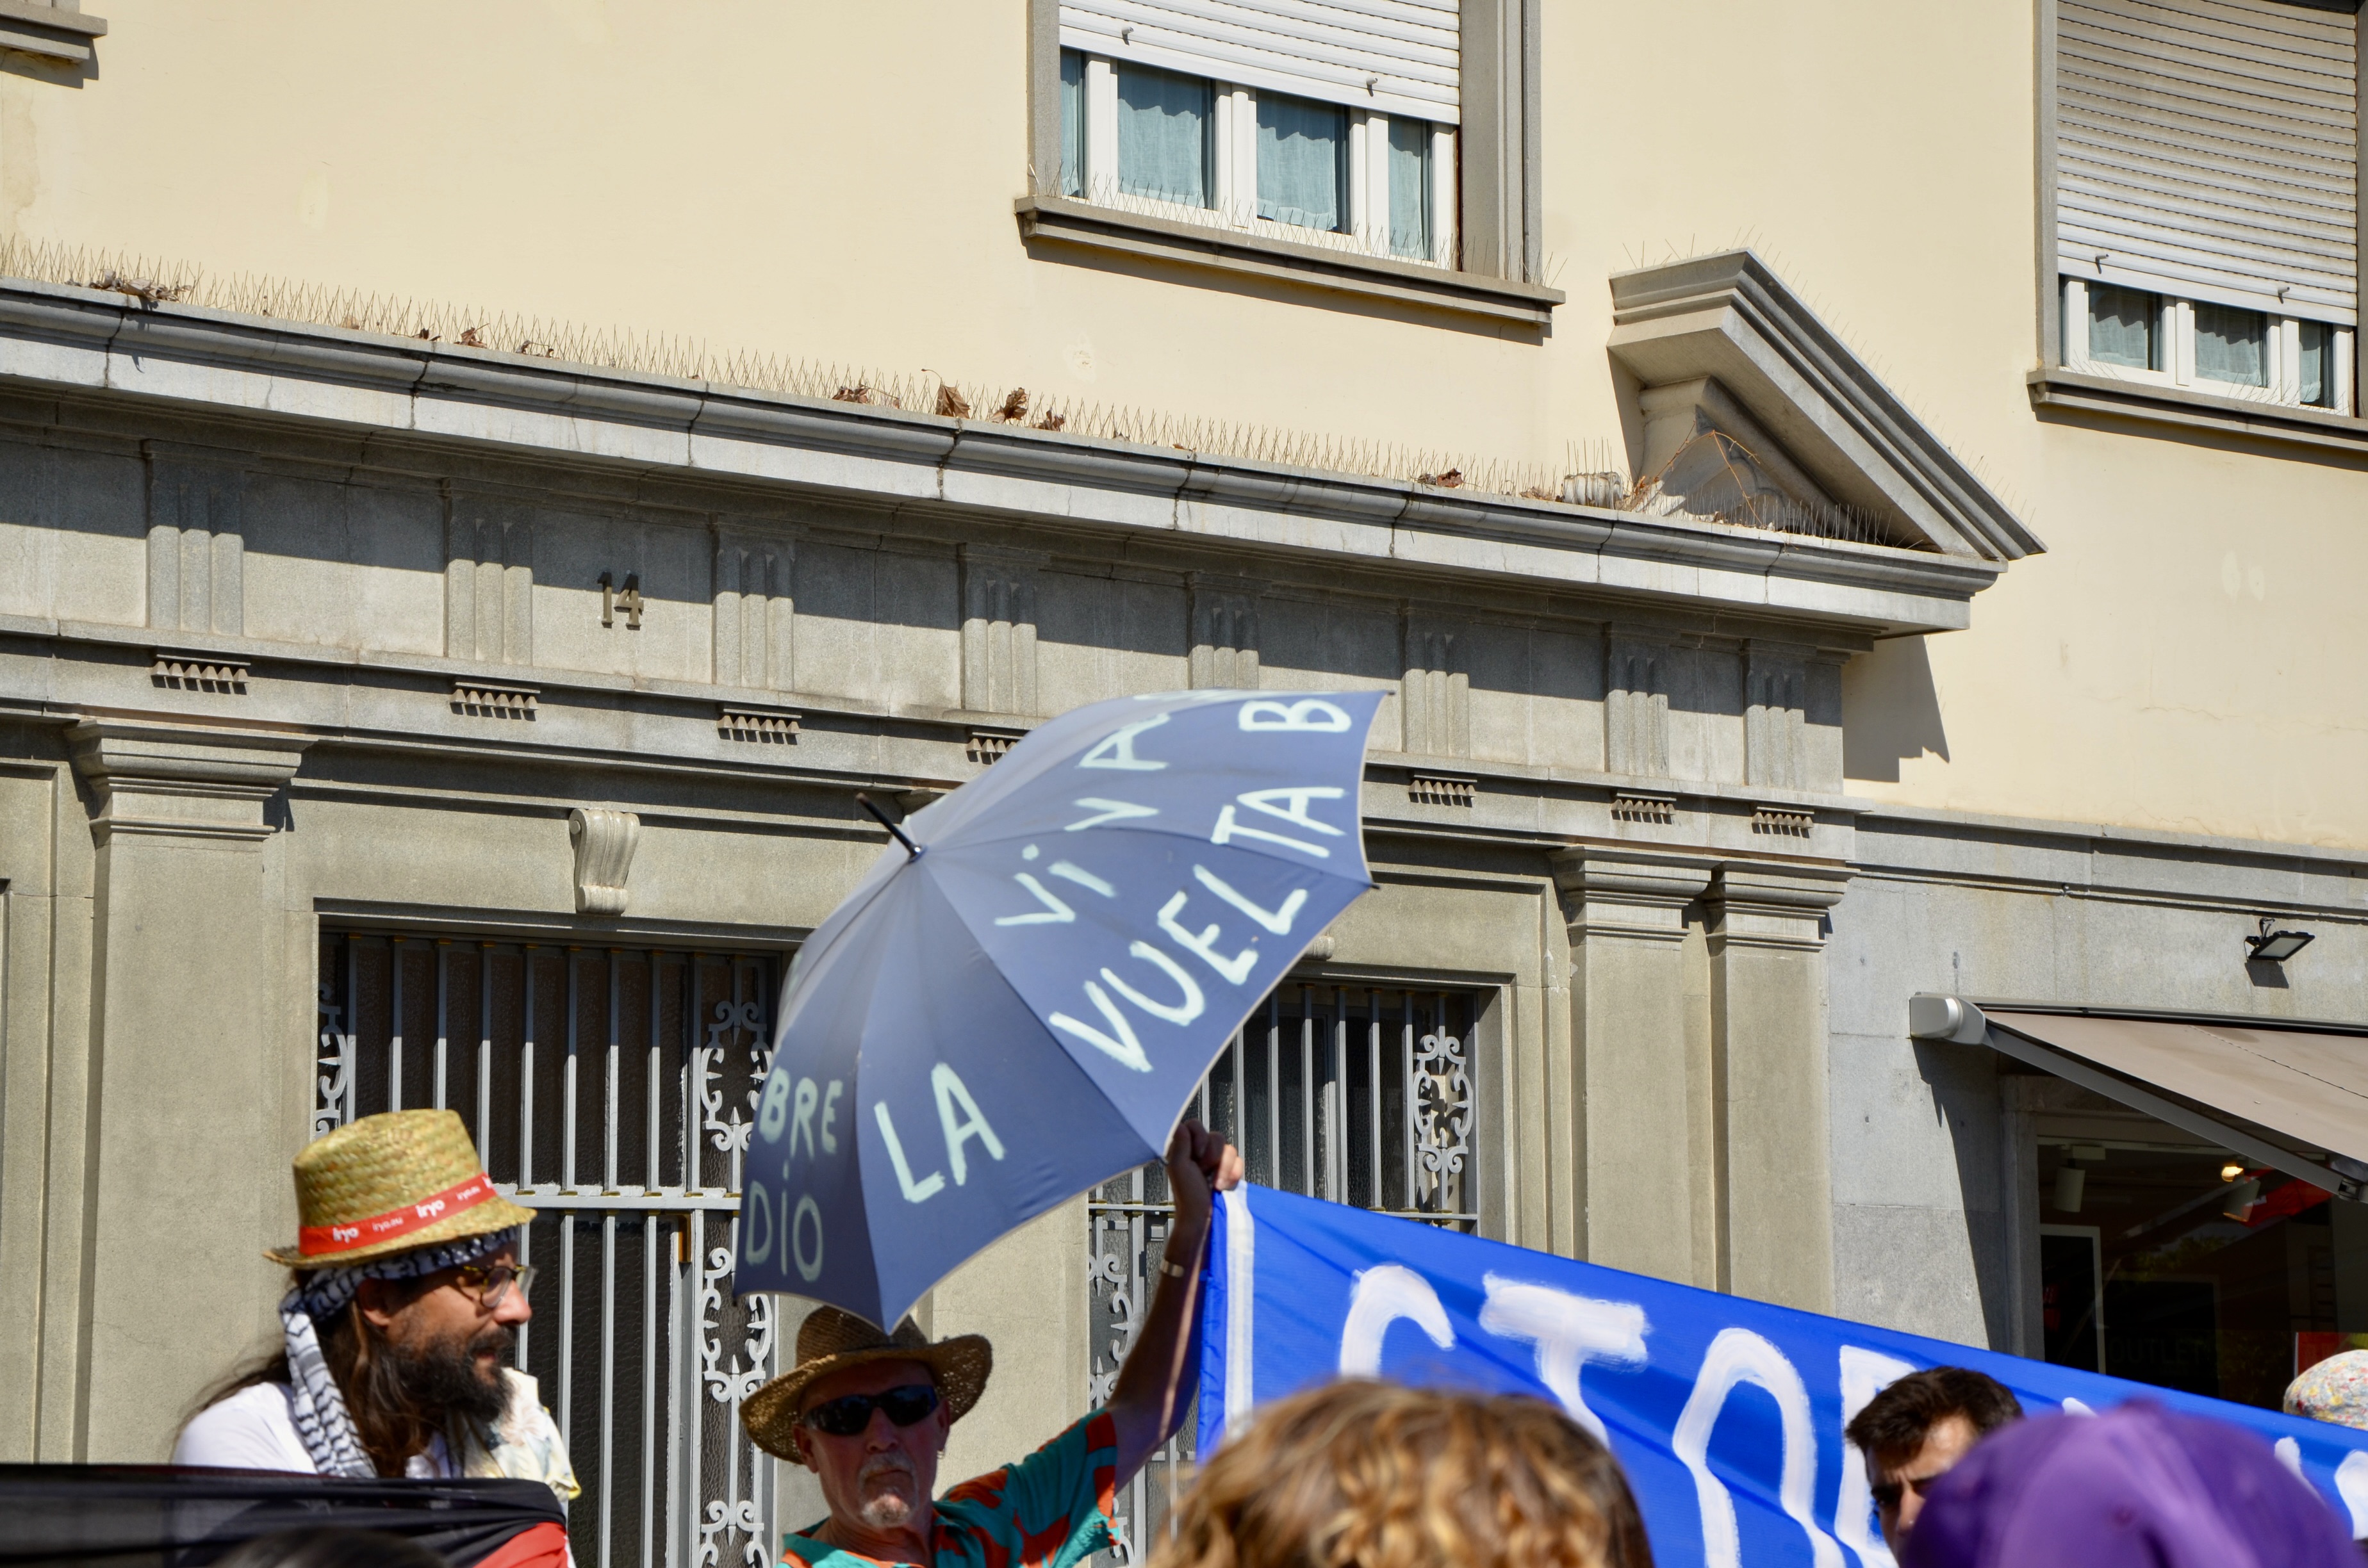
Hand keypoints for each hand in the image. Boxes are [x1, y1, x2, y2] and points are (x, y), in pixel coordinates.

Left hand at [1164, 1118, 1242, 1233]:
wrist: (1203, 1219)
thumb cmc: (1188, 1197)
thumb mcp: (1178, 1168)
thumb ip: (1180, 1145)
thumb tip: (1182, 1127)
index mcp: (1184, 1149)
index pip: (1195, 1125)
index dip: (1200, 1139)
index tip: (1197, 1156)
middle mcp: (1200, 1152)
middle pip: (1217, 1136)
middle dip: (1214, 1157)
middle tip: (1204, 1172)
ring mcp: (1215, 1162)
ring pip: (1230, 1149)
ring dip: (1224, 1168)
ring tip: (1215, 1183)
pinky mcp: (1228, 1171)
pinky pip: (1239, 1162)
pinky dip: (1233, 1175)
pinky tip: (1223, 1186)